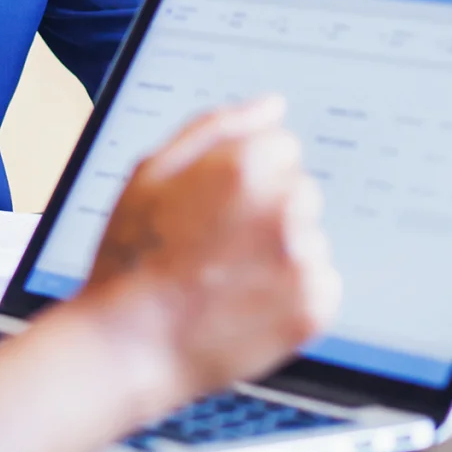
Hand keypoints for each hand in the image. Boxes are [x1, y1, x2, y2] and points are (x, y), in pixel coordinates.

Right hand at [76, 95, 341, 406]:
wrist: (131, 345)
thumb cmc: (132, 256)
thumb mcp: (152, 171)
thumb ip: (217, 127)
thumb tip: (271, 106)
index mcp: (247, 166)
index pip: (281, 147)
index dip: (244, 175)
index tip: (216, 206)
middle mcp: (284, 207)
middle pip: (300, 191)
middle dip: (268, 211)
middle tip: (219, 246)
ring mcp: (304, 260)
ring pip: (308, 238)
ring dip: (280, 253)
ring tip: (228, 279)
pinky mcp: (315, 307)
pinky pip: (320, 284)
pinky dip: (292, 294)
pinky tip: (248, 302)